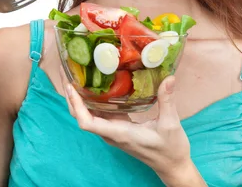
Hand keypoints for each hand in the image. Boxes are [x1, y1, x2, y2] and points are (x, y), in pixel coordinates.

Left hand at [63, 74, 200, 184]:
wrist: (172, 166)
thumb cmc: (170, 149)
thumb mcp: (171, 124)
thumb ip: (167, 101)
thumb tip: (169, 77)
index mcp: (119, 133)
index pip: (87, 122)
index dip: (76, 106)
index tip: (71, 87)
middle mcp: (111, 133)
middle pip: (82, 117)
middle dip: (72, 98)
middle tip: (69, 75)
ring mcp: (114, 132)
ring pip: (89, 116)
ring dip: (80, 99)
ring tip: (77, 77)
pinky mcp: (118, 129)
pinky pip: (100, 115)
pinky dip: (94, 101)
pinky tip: (97, 87)